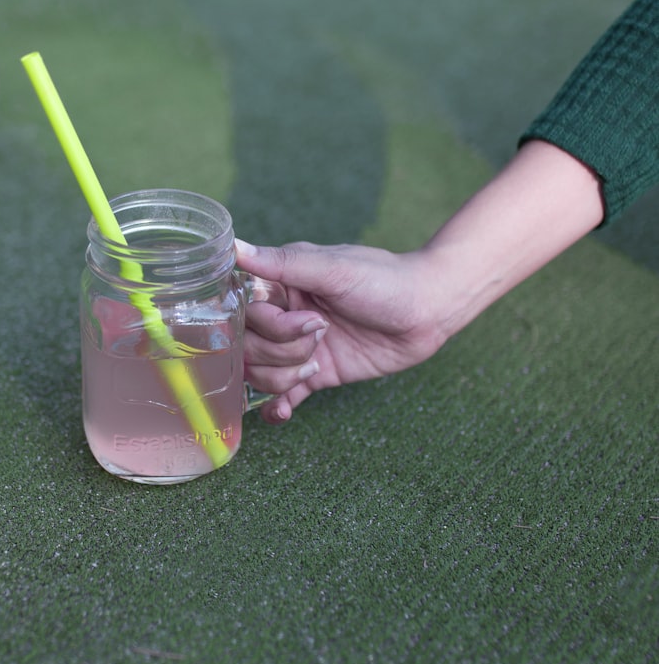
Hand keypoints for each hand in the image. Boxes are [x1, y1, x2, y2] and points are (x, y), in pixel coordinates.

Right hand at [235, 140, 603, 424]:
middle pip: (250, 346)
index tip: (304, 320)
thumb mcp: (334, 268)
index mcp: (282, 284)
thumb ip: (283, 263)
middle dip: (282, 350)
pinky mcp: (317, 373)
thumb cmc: (384, 279)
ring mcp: (299, 346)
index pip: (245, 312)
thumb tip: (234, 247)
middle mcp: (285, 315)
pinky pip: (284, 394)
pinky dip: (278, 407)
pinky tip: (280, 415)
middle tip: (321, 336)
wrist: (429, 310)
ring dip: (285, 375)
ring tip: (316, 364)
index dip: (269, 324)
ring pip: (263, 373)